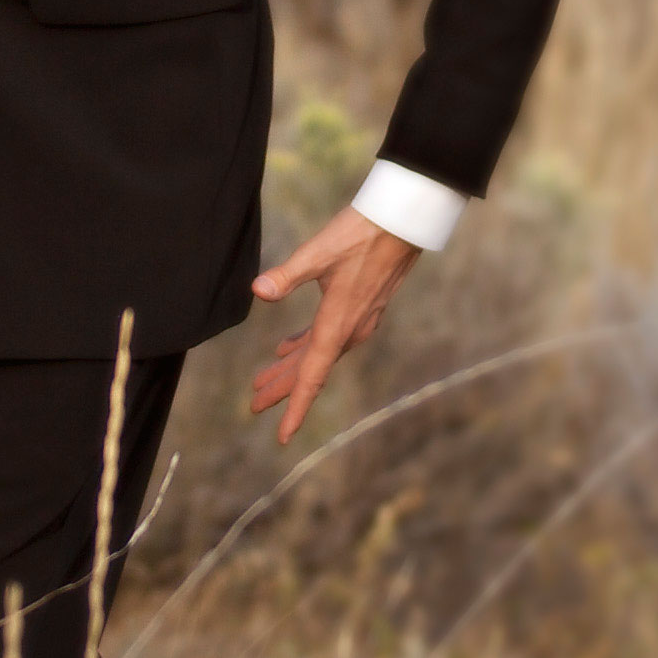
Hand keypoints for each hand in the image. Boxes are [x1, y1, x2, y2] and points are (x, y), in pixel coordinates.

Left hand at [245, 207, 419, 442]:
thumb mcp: (318, 253)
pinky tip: (289, 346)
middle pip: (310, 370)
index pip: (312, 377)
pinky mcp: (360, 307)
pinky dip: (305, 346)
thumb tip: (257, 292)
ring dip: (291, 367)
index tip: (283, 435)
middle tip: (254, 404)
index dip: (294, 406)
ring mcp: (357, 320)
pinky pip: (328, 338)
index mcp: (337, 325)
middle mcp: (349, 330)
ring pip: (318, 354)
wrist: (403, 221)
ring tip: (263, 381)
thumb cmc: (362, 234)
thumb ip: (287, 275)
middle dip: (282, 388)